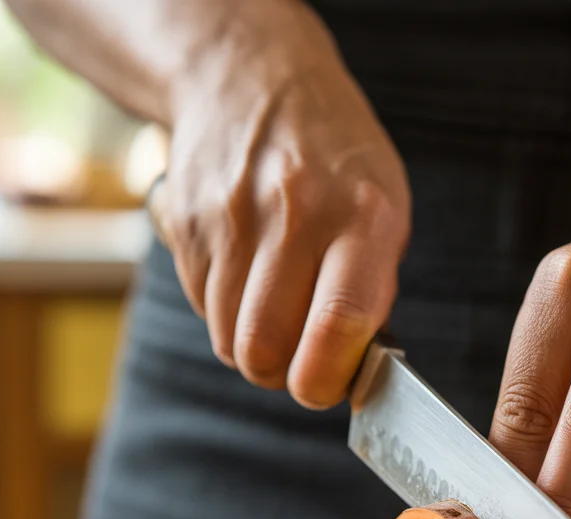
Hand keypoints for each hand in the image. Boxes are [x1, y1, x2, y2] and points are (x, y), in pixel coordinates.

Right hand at [148, 0, 408, 407]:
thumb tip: (347, 370)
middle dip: (279, 375)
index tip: (325, 387)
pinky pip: (200, 306)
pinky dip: (222, 310)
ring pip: (227, 337)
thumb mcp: (385, 208)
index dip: (325, 379)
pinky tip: (245, 272)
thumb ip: (372, 290)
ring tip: (275, 307)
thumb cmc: (336, 159)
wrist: (252, 78)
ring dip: (250, 346)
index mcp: (363, 216)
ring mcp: (232, 217)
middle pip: (264, 347)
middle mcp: (295, 214)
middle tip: (298, 361)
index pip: (338, 322)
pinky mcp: (186, 222)